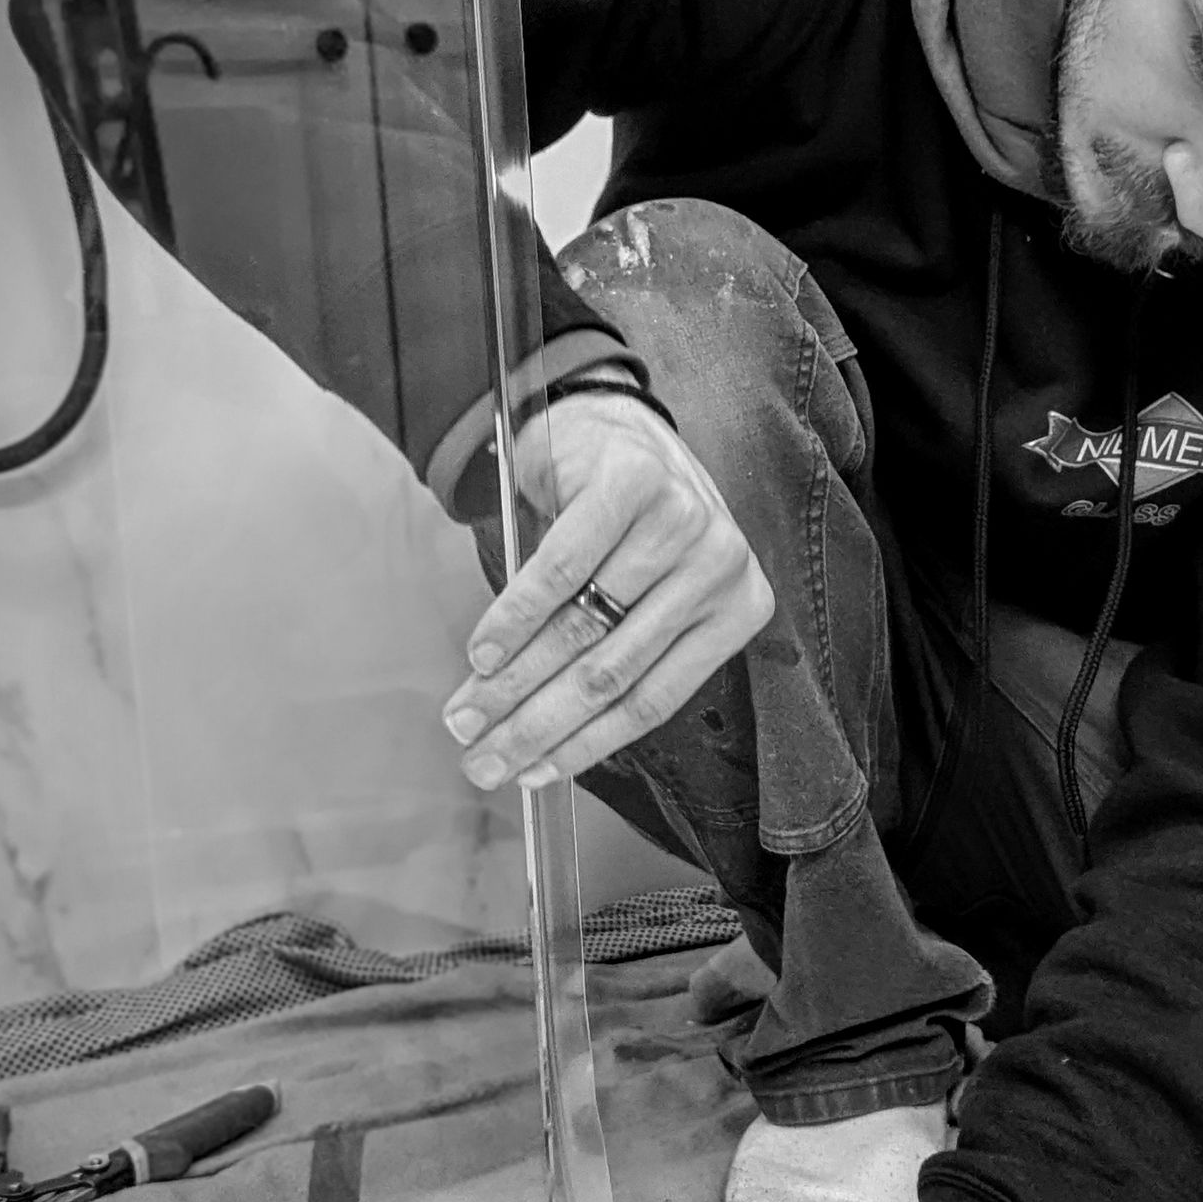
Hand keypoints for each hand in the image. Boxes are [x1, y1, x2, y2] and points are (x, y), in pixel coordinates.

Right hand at [441, 391, 771, 789]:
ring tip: (466, 715)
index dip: (584, 746)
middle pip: (611, 672)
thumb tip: (538, 749)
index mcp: (736, 608)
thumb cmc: (624, 530)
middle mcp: (721, 566)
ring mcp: (683, 522)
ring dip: (511, 684)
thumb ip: (614, 659)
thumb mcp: (643, 597)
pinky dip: (512, 619)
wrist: (610, 425)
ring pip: (580, 630)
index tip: (530, 776)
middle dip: (535, 727)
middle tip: (481, 760)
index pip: (655, 698)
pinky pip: (560, 571)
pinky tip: (480, 653)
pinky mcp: (633, 484)